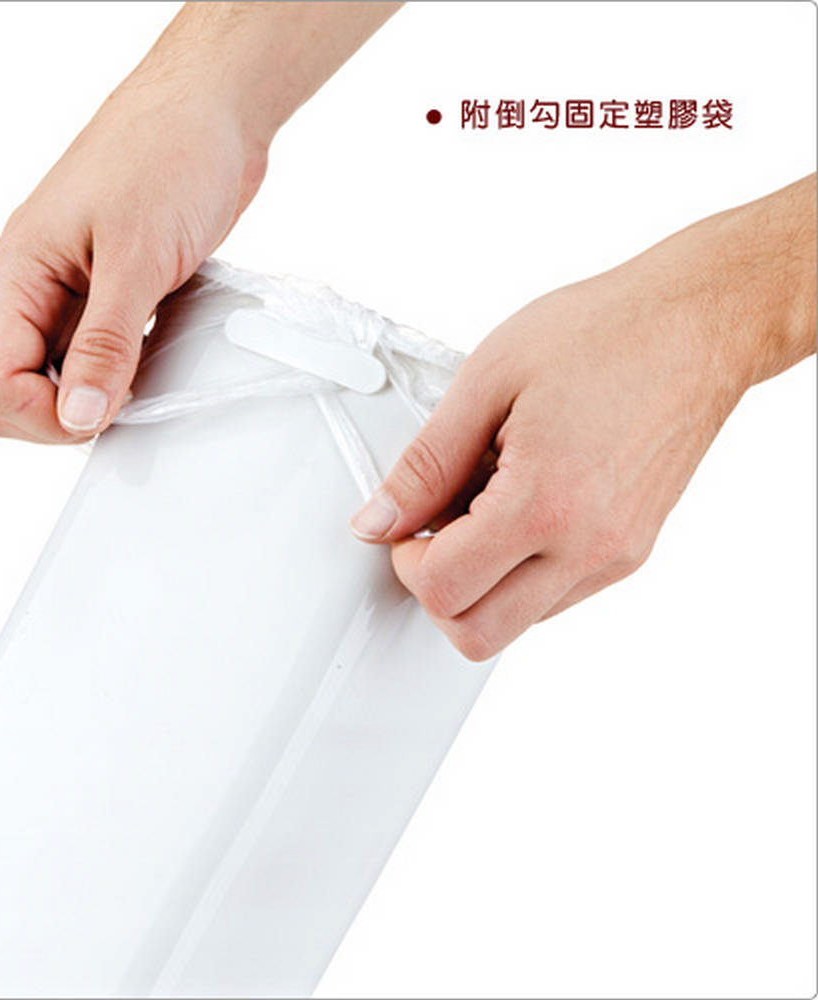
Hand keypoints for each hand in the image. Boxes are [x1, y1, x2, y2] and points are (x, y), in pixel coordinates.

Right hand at [0, 76, 266, 441]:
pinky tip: (156, 361)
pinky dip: (125, 372)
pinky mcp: (113, 293)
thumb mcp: (136, 258)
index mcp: (16, 275)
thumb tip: (79, 416)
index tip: (104, 408)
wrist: (212, 113)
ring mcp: (74, 294)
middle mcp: (35, 289)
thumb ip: (105, 345)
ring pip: (60, 377)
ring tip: (146, 375)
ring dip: (98, 394)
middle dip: (65, 414)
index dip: (46, 417)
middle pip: (17, 390)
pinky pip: (101, 355)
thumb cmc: (167, 155)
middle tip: (123, 399)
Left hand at [351, 176, 815, 659]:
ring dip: (479, 582)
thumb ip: (426, 463)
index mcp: (546, 503)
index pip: (445, 590)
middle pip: (479, 634)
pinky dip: (519, 570)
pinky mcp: (633, 552)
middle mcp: (589, 546)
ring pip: (517, 623)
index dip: (404, 559)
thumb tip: (379, 518)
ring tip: (483, 504)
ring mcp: (616, 556)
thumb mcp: (488, 380)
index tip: (405, 522)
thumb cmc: (607, 333)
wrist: (698, 325)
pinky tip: (518, 507)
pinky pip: (555, 595)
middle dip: (436, 590)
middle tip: (431, 531)